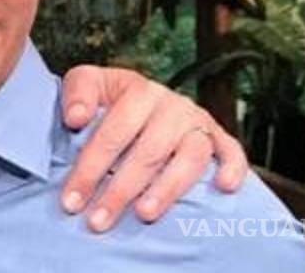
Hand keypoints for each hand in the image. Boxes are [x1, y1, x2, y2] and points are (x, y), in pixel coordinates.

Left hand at [58, 65, 247, 231]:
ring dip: (167, 189)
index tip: (71, 200)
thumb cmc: (110, 97)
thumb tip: (75, 118)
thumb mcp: (87, 83)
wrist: (139, 95)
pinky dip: (232, 168)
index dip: (90, 168)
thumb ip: (77, 94)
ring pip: (189, 158)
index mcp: (139, 91)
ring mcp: (198, 122)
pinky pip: (232, 152)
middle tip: (99, 220)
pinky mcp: (219, 137)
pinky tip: (223, 187)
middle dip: (120, 190)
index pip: (113, 133)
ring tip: (144, 214)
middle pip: (148, 152)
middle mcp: (172, 106)